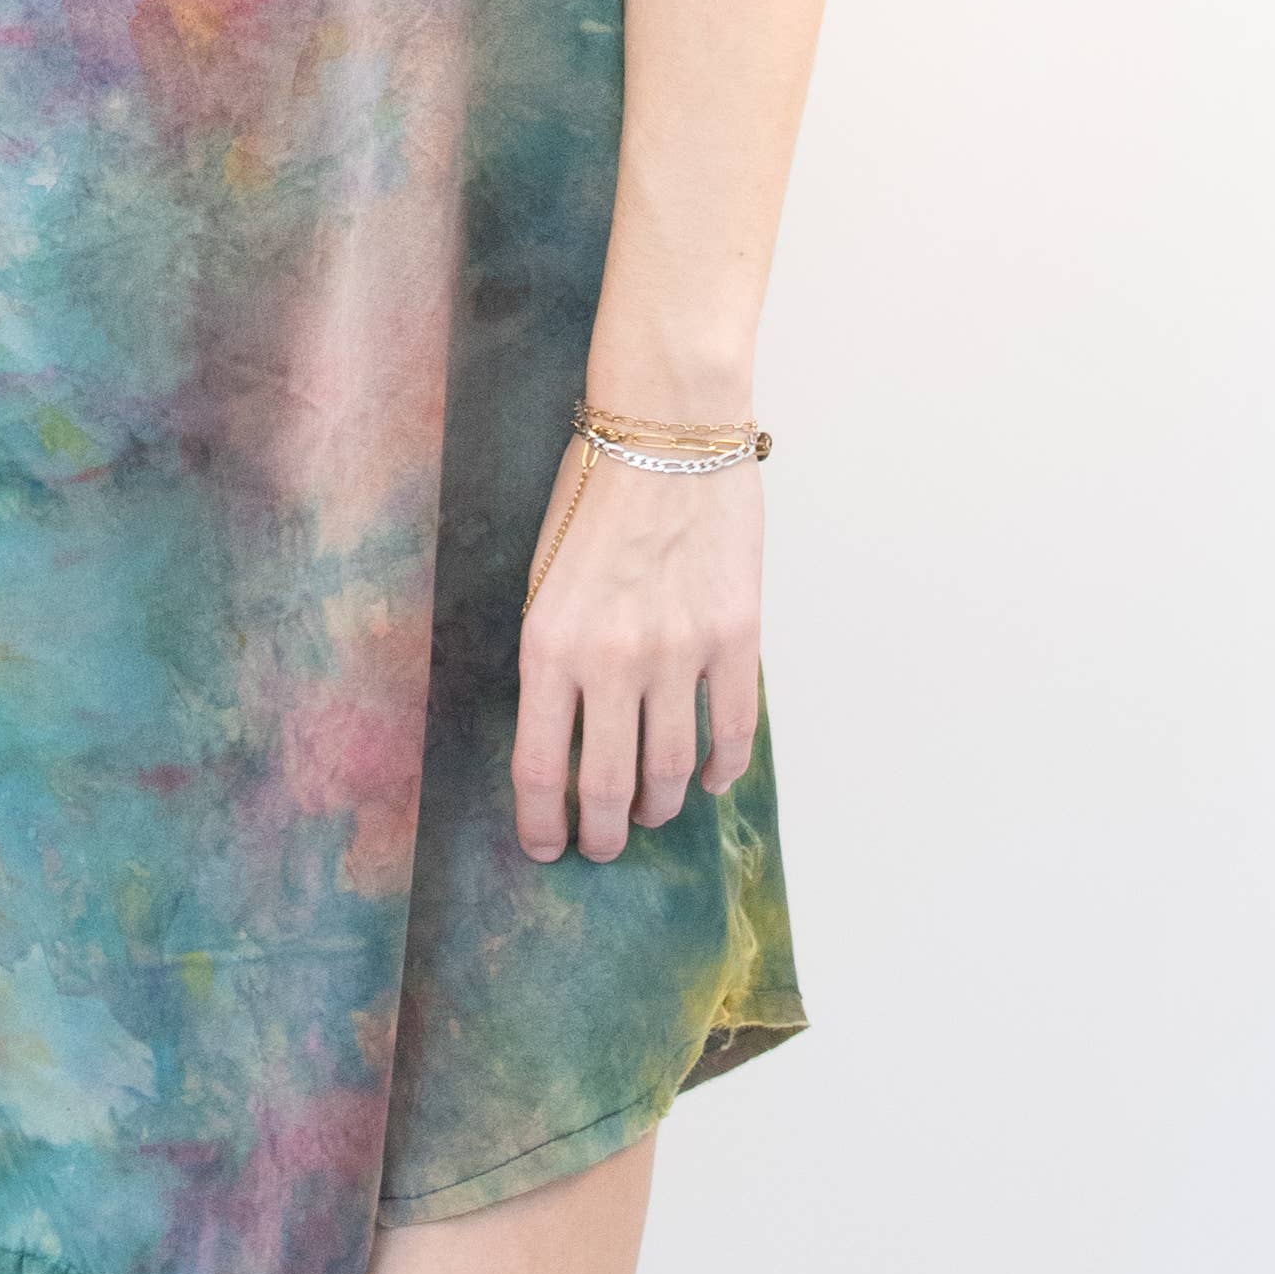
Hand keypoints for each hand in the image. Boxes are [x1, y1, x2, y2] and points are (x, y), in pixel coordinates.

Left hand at [511, 436, 762, 862]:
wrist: (667, 427)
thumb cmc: (594, 491)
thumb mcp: (545, 577)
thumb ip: (555, 656)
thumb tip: (566, 731)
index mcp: (549, 642)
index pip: (539, 766)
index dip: (541, 822)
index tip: (545, 846)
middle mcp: (612, 658)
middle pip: (608, 787)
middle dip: (602, 834)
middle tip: (602, 846)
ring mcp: (679, 651)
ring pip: (670, 770)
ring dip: (657, 806)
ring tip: (648, 813)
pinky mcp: (736, 636)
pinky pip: (732, 731)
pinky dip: (719, 770)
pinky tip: (706, 779)